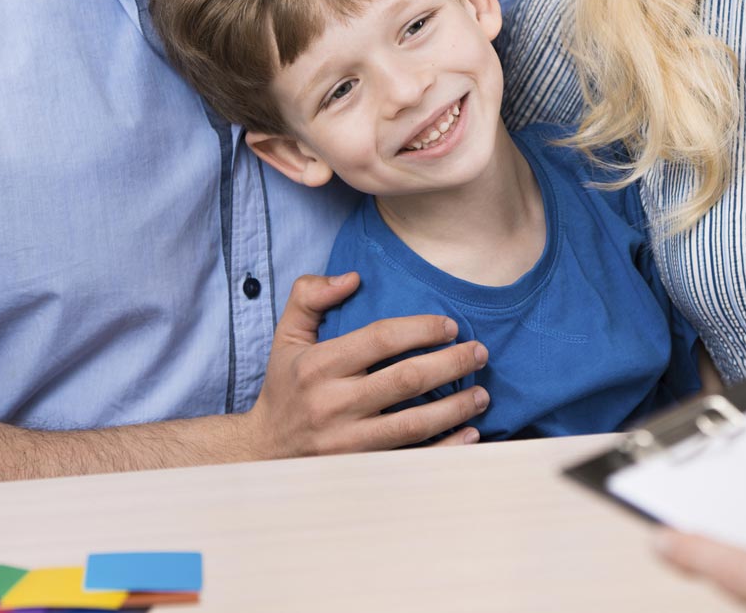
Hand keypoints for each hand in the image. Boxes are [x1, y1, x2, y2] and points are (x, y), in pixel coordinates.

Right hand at [244, 272, 489, 457]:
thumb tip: (352, 277)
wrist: (263, 452)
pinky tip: (471, 435)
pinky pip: (411, 460)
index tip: (451, 325)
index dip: (421, 328)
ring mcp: (347, 442)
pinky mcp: (359, 469)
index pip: (380, 338)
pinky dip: (445, 449)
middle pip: (406, 380)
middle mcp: (333, 403)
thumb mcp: (286, 337)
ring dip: (456, 407)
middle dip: (452, 363)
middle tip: (480, 353)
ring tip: (482, 393)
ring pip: (414, 423)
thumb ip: (310, 296)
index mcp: (319, 365)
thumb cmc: (285, 388)